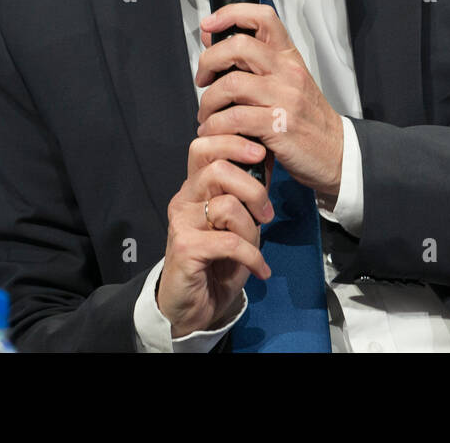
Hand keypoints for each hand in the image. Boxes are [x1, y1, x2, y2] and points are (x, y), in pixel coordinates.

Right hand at [156, 133, 273, 338]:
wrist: (193, 306)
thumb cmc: (218, 261)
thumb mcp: (238, 221)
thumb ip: (246, 192)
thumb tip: (267, 158)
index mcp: (195, 187)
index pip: (205, 146)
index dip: (234, 142)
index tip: (261, 153)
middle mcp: (184, 199)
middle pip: (217, 168)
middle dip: (253, 188)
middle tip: (266, 213)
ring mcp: (182, 222)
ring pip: (227, 205)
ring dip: (251, 228)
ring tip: (256, 246)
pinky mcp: (185, 248)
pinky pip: (230, 242)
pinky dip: (252, 256)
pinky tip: (260, 269)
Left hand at [195, 2, 344, 200]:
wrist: (335, 150)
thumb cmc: (306, 117)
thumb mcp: (284, 81)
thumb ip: (250, 61)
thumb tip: (213, 37)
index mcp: (288, 57)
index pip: (262, 18)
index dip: (230, 14)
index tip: (209, 25)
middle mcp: (288, 72)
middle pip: (239, 46)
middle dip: (208, 61)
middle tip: (202, 79)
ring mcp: (285, 98)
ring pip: (232, 83)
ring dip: (208, 101)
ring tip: (206, 114)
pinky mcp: (279, 126)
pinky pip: (235, 118)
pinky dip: (216, 126)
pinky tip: (214, 131)